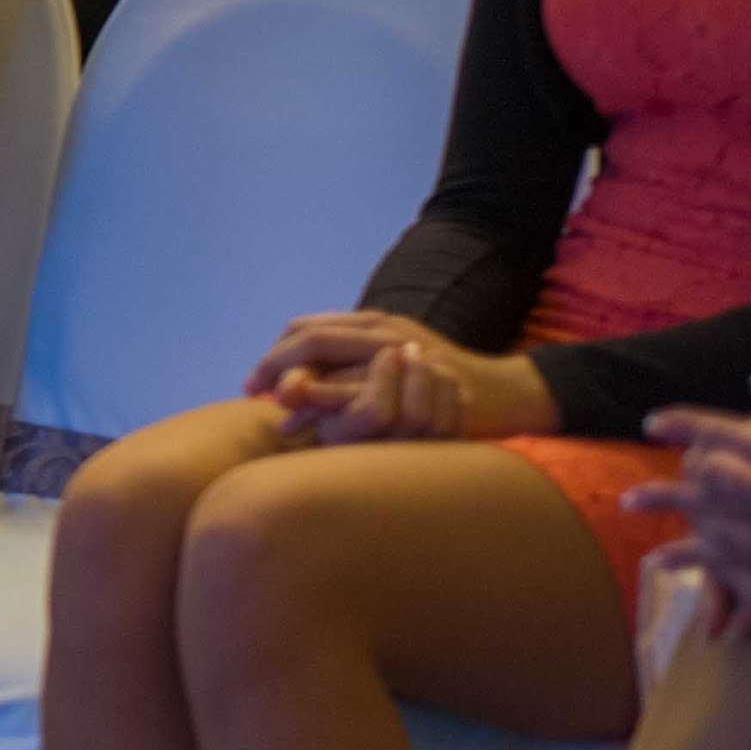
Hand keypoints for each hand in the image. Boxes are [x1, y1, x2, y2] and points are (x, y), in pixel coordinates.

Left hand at [248, 309, 552, 442]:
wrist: (498, 394)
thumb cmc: (434, 389)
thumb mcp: (384, 373)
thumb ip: (341, 378)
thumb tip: (286, 397)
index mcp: (370, 324)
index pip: (306, 329)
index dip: (275, 355)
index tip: (254, 386)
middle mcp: (380, 328)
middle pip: (309, 337)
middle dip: (274, 366)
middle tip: (252, 395)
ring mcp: (398, 348)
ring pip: (328, 355)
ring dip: (297, 386)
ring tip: (281, 418)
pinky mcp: (414, 376)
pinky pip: (360, 387)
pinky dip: (328, 402)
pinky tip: (312, 425)